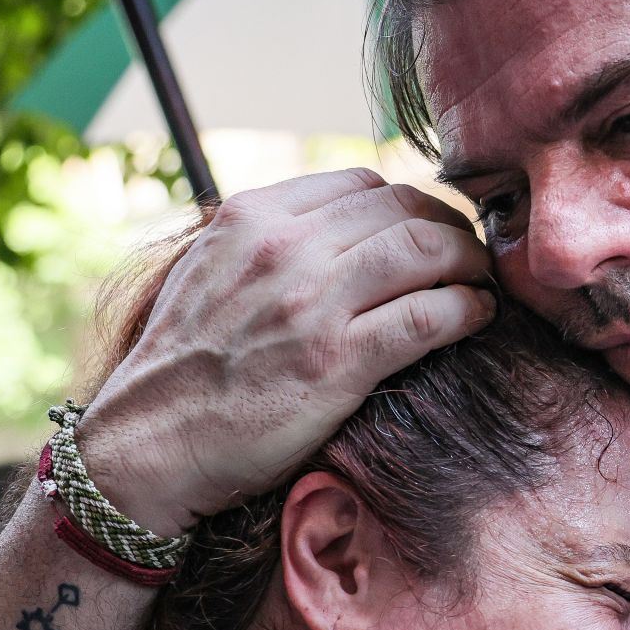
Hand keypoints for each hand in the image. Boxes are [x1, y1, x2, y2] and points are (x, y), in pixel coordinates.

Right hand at [80, 169, 496, 534]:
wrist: (149, 446)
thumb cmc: (183, 367)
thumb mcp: (209, 272)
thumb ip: (265, 242)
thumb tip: (332, 226)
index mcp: (251, 218)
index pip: (360, 183)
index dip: (408, 203)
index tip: (428, 228)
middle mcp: (283, 248)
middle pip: (404, 207)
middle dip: (450, 227)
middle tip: (469, 255)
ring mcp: (313, 303)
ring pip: (427, 249)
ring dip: (470, 262)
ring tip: (480, 283)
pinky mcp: (339, 361)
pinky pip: (432, 314)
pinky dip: (469, 309)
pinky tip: (477, 318)